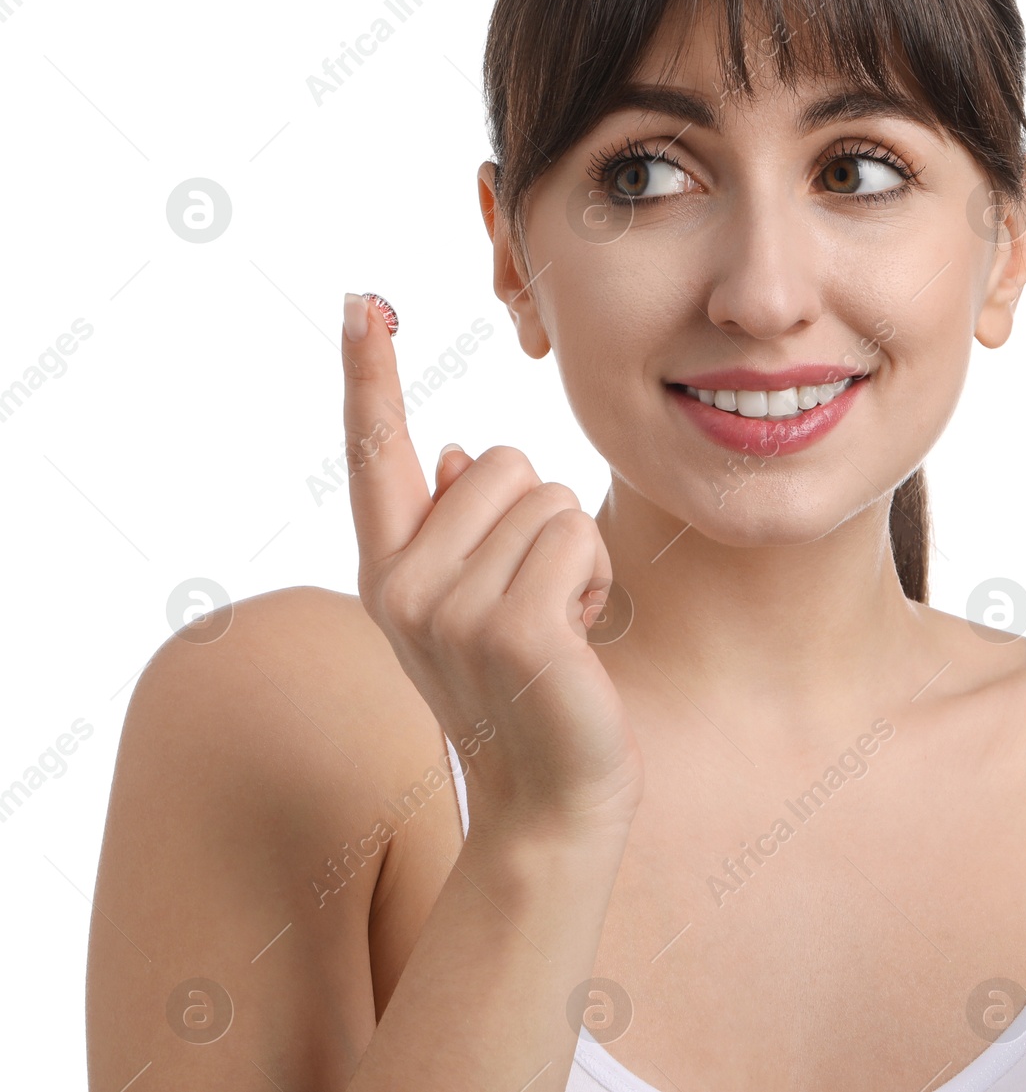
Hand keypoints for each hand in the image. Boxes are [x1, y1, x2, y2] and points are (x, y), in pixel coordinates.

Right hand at [341, 292, 644, 839]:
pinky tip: (579, 635)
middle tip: (539, 599)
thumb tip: (455, 450)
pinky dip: (594, 577)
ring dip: (574, 553)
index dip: (371, 373)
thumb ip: (456, 526)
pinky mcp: (510, 626)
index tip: (361, 301)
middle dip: (540, 518)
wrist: (553, 794)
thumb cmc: (529, 687)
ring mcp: (448, 610)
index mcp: (389, 571)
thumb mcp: (479, 603)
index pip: (375, 452)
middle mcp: (400, 586)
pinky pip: (573, 536)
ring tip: (558, 623)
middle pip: (500, 458)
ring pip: (546, 496)